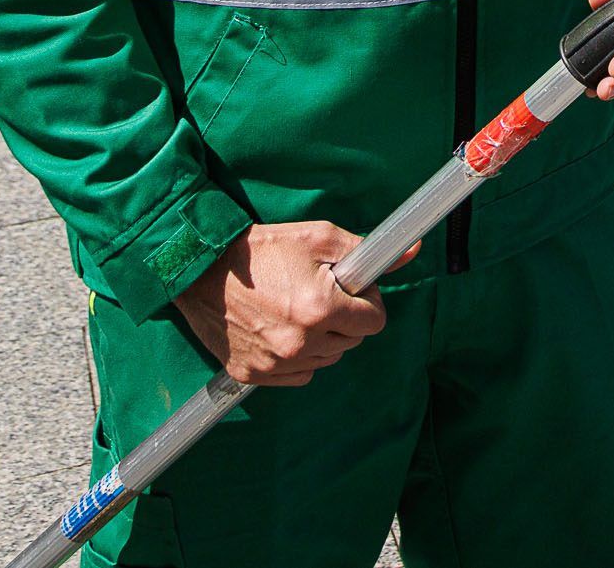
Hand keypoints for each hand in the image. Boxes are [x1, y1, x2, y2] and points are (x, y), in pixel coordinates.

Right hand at [171, 222, 388, 385]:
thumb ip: (367, 250)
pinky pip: (297, 374)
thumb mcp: (319, 238)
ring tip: (299, 308)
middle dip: (345, 319)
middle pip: (352, 342)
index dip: (367, 302)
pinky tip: (282, 329)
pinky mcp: (252, 375)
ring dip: (323, 339)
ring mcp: (275, 363)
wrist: (202, 269)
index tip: (351, 290)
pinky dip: (298, 357)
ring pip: (326, 359)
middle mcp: (300, 343)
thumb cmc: (264, 250)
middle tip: (322, 294)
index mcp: (321, 310)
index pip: (374, 322)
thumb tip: (411, 249)